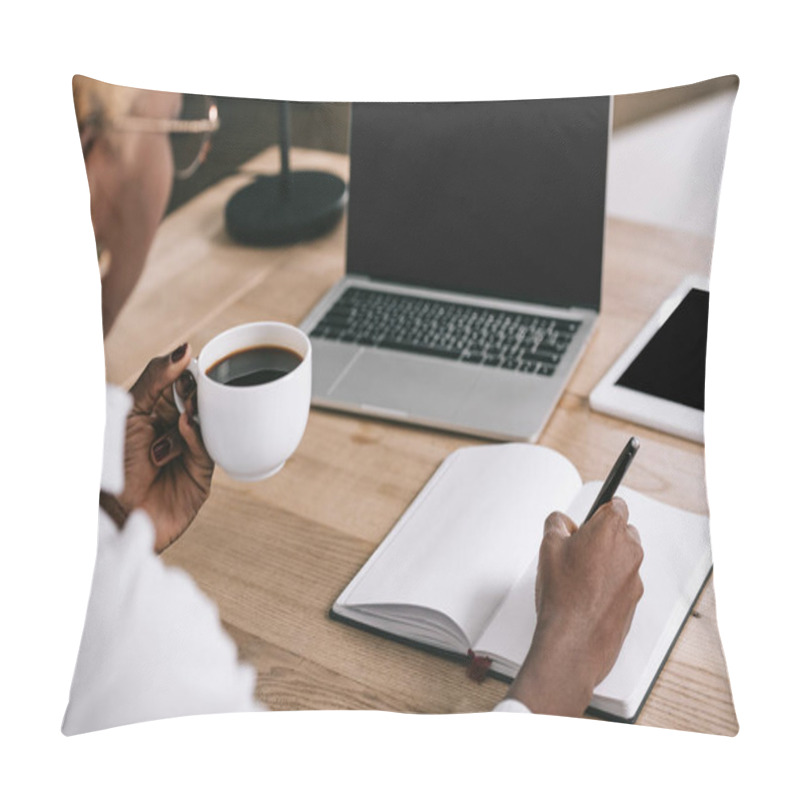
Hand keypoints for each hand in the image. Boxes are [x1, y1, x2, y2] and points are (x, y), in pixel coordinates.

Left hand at [112, 344, 213, 551]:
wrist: (111, 511)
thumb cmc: (113, 463)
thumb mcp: (131, 410)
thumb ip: (155, 378)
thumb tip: (185, 349)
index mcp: (159, 412)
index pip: (182, 385)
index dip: (188, 373)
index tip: (191, 362)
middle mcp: (176, 431)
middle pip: (199, 402)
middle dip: (196, 392)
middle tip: (190, 386)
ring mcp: (190, 453)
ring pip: (206, 424)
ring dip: (196, 413)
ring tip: (185, 408)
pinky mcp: (200, 475)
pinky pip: (205, 450)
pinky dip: (195, 435)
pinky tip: (185, 426)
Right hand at [507, 497, 643, 715]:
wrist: (573, 641)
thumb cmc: (563, 595)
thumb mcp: (547, 546)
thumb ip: (556, 524)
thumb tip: (560, 522)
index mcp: (610, 530)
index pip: (616, 504)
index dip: (598, 510)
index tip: (587, 517)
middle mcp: (629, 551)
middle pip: (622, 531)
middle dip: (602, 536)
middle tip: (576, 548)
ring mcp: (634, 578)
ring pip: (622, 559)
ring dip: (606, 562)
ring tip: (576, 577)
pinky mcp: (634, 601)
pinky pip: (622, 583)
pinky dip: (608, 585)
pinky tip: (584, 596)